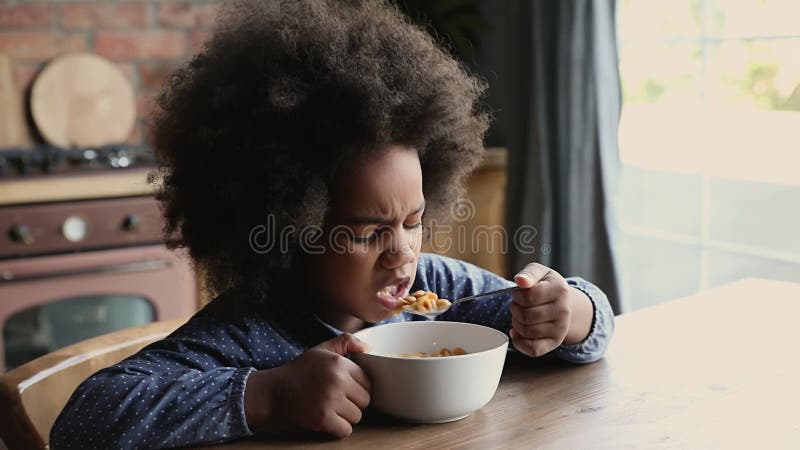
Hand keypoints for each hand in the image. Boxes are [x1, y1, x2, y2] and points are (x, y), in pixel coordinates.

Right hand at [245, 333, 370, 437]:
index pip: (367, 381)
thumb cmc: (298, 371)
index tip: (344, 388)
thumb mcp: (320, 350)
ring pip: (357, 416)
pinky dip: (338, 429)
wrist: (273, 392)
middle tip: (336, 400)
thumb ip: (345, 342)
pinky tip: (327, 420)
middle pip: (365, 400)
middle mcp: (337, 380)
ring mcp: (330, 400)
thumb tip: (368, 348)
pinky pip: (346, 430)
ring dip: (346, 416)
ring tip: (330, 408)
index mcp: (339, 363)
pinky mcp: (322, 418)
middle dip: (353, 402)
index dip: (357, 386)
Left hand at [509, 263, 571, 356]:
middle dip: (515, 309)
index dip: (517, 295)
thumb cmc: (546, 286)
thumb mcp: (540, 272)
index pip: (528, 296)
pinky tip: (516, 332)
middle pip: (526, 316)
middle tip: (518, 305)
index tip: (518, 293)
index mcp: (560, 290)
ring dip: (516, 323)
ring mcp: (560, 329)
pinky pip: (532, 349)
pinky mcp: (555, 342)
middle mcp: (563, 311)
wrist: (564, 302)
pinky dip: (519, 342)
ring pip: (526, 331)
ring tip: (520, 315)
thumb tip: (520, 280)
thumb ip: (529, 273)